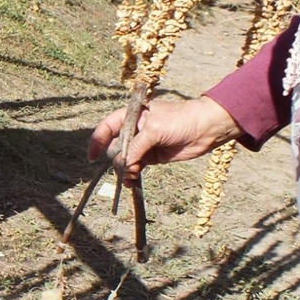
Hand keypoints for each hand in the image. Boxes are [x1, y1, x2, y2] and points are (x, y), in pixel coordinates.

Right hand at [88, 96, 241, 182]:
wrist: (206, 129)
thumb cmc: (180, 120)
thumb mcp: (154, 130)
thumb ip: (136, 147)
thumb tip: (124, 165)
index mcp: (132, 116)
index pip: (107, 127)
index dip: (97, 141)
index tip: (92, 157)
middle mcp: (134, 130)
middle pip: (114, 148)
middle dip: (117, 161)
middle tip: (127, 169)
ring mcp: (142, 145)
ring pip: (124, 161)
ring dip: (125, 171)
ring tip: (132, 178)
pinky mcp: (151, 157)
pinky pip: (135, 168)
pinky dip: (132, 176)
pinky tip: (132, 182)